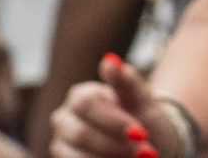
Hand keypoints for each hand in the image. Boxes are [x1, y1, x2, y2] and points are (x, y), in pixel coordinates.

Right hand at [49, 59, 181, 157]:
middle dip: (115, 145)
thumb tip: (110, 59)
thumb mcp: (142, 100)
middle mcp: (64, 119)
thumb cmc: (143, 118)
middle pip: (80, 134)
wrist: (147, 145)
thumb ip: (127, 80)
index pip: (87, 105)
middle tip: (144, 152)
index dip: (113, 121)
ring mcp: (60, 145)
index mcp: (80, 96)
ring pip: (77, 157)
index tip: (140, 133)